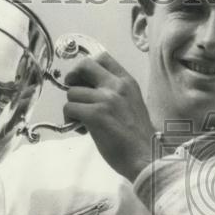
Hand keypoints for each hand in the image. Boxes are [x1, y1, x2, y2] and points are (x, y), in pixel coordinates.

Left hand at [61, 49, 156, 181]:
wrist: (145, 157)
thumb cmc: (138, 136)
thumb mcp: (132, 103)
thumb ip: (115, 92)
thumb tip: (87, 88)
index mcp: (127, 82)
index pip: (102, 57)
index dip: (87, 68)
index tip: (84, 80)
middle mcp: (117, 86)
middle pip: (83, 66)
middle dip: (73, 79)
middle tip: (76, 95)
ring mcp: (106, 99)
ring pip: (72, 92)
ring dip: (73, 107)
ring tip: (84, 122)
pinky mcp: (95, 115)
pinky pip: (69, 108)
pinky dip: (71, 120)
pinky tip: (84, 130)